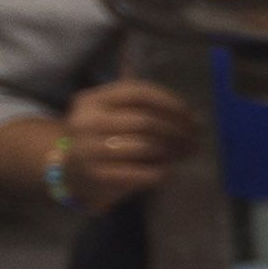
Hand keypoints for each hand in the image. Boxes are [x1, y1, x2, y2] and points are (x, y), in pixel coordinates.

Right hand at [57, 80, 198, 211]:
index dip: (170, 102)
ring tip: (185, 152)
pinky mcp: (97, 176)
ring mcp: (89, 150)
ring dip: (173, 150)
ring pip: (146, 146)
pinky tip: (171, 169)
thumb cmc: (102, 139)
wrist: (70, 172)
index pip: (138, 92)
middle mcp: (86, 122)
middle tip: (196, 138)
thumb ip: (149, 109)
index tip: (190, 114)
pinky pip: (142, 172)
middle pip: (145, 121)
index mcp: (92, 100)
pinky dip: (163, 171)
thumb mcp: (115, 115)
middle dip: (177, 130)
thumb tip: (197, 117)